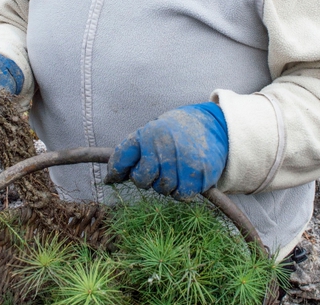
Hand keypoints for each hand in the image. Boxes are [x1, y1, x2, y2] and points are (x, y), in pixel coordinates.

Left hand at [105, 102, 228, 200]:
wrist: (211, 125)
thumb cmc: (172, 134)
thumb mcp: (148, 134)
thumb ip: (128, 154)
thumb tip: (108, 180)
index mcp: (148, 134)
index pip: (121, 159)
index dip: (116, 172)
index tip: (114, 177)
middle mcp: (164, 145)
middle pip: (143, 181)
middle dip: (147, 180)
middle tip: (158, 169)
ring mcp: (184, 158)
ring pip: (164, 190)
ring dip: (167, 186)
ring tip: (174, 170)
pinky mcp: (202, 172)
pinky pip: (183, 195)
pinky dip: (182, 191)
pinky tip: (185, 177)